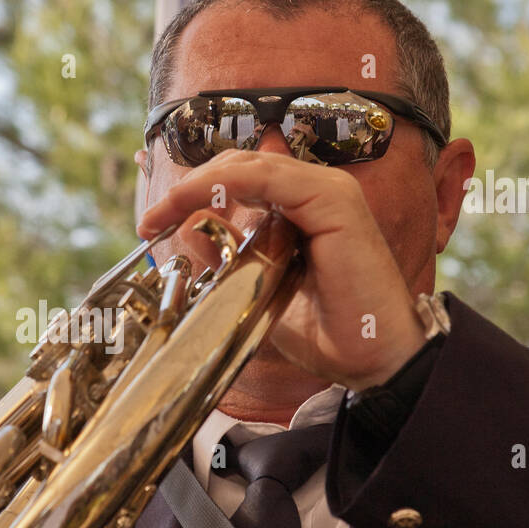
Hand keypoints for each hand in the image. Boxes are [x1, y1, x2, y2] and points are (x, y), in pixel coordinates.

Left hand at [138, 150, 424, 390]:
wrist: (379, 361)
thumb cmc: (332, 334)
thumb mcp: (262, 293)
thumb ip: (231, 261)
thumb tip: (189, 236)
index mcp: (304, 209)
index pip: (239, 180)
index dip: (192, 191)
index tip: (152, 221)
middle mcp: (318, 192)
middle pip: (238, 167)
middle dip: (187, 187)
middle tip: (149, 220)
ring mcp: (330, 192)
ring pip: (248, 166)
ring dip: (196, 184)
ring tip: (161, 214)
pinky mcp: (335, 202)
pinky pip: (268, 178)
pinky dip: (224, 184)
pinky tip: (192, 202)